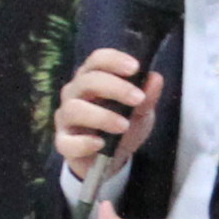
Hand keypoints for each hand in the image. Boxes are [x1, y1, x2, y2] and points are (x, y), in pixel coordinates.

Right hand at [53, 45, 163, 176]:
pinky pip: (67, 141)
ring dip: (102, 116)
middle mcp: (75, 94)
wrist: (112, 159)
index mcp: (92, 78)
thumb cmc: (123, 126)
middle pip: (87, 81)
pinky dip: (84, 143)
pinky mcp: (63, 142)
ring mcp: (66, 118)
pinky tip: (101, 144)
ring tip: (124, 126)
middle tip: (138, 99)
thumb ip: (147, 97)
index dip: (114, 60)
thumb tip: (155, 78)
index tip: (135, 68)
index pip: (97, 60)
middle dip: (115, 87)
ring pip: (74, 109)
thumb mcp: (141, 112)